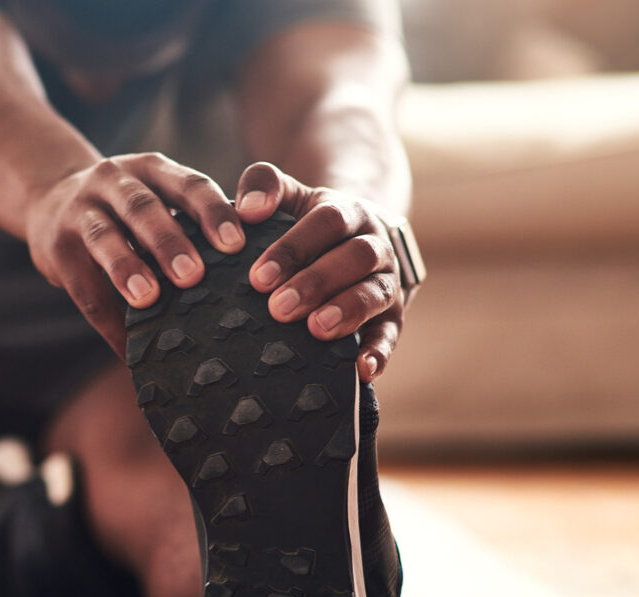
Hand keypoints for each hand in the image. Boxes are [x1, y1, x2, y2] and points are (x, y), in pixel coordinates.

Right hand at [26, 152, 244, 357]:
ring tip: (148, 298)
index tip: (235, 244)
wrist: (50, 198)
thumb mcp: (156, 198)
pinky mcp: (55, 244)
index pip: (187, 185)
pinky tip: (126, 347)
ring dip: (126, 268)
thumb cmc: (126, 211)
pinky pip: (81, 285)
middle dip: (169, 241)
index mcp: (152, 170)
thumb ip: (191, 222)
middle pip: (142, 207)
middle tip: (194, 275)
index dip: (211, 212)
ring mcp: (80, 210)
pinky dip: (105, 318)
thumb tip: (253, 273)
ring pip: (105, 237)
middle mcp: (114, 180)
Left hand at [235, 162, 411, 382]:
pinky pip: (391, 333)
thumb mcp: (291, 196)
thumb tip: (247, 208)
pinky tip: (362, 370)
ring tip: (316, 329)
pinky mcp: (391, 316)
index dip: (293, 248)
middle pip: (355, 257)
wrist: (355, 238)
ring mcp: (386, 281)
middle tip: (278, 308)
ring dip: (347, 311)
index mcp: (348, 212)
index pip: (326, 222)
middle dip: (316, 282)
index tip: (258, 277)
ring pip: (375, 293)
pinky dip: (379, 351)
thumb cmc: (308, 224)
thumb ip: (265, 184)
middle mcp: (374, 245)